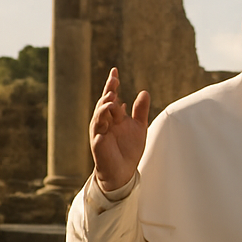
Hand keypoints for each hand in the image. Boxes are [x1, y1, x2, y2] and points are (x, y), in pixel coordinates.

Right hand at [90, 68, 149, 190]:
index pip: (112, 97)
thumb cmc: (128, 149)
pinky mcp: (98, 143)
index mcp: (113, 116)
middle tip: (114, 80)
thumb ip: (141, 110)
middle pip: (104, 102)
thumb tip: (144, 92)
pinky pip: (98, 130)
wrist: (123, 171)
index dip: (112, 84)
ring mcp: (100, 131)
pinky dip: (101, 122)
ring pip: (99, 114)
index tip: (115, 71)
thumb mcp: (139, 127)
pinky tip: (106, 116)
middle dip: (108, 91)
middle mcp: (105, 121)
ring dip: (104, 105)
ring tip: (112, 97)